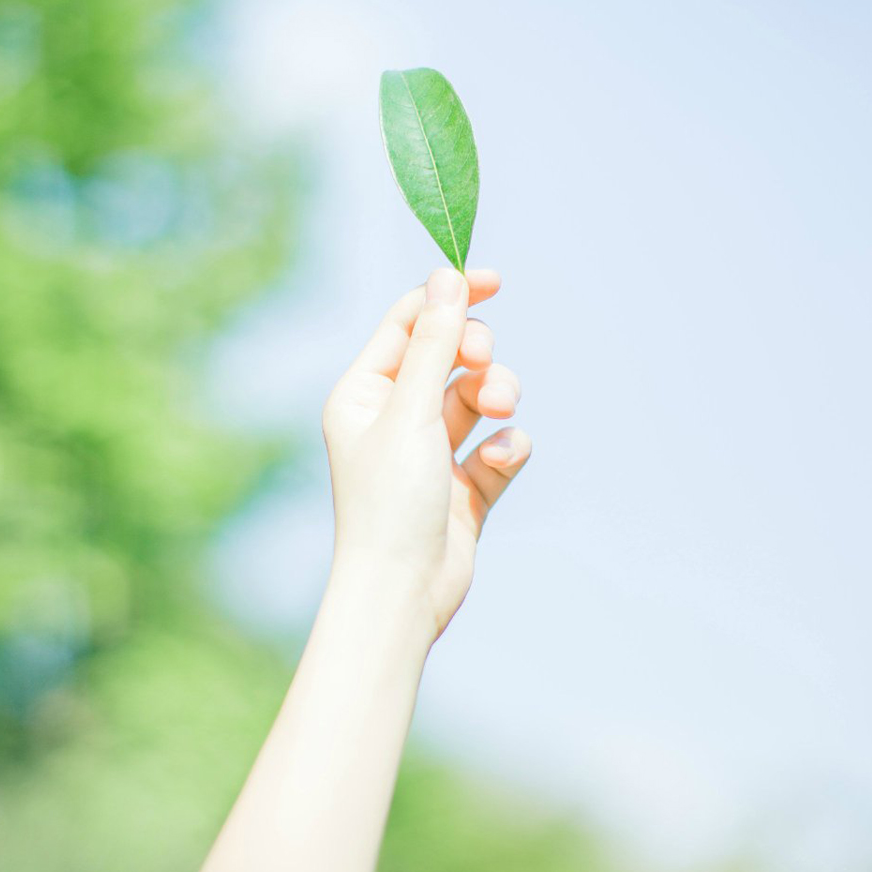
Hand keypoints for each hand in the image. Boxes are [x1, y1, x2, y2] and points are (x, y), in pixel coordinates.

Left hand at [322, 268, 531, 643]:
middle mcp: (396, 417)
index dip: (448, 298)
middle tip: (483, 365)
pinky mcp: (464, 485)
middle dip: (477, 355)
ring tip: (500, 410)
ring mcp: (431, 452)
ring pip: (479, 398)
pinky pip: (497, 445)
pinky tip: (497, 463)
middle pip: (449, 356)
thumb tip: (447, 278)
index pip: (409, 324)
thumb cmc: (391, 501)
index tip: (491, 280)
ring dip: (498, 396)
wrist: (403, 593)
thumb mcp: (412, 411)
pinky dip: (505, 448)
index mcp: (366, 392)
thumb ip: (434, 344)